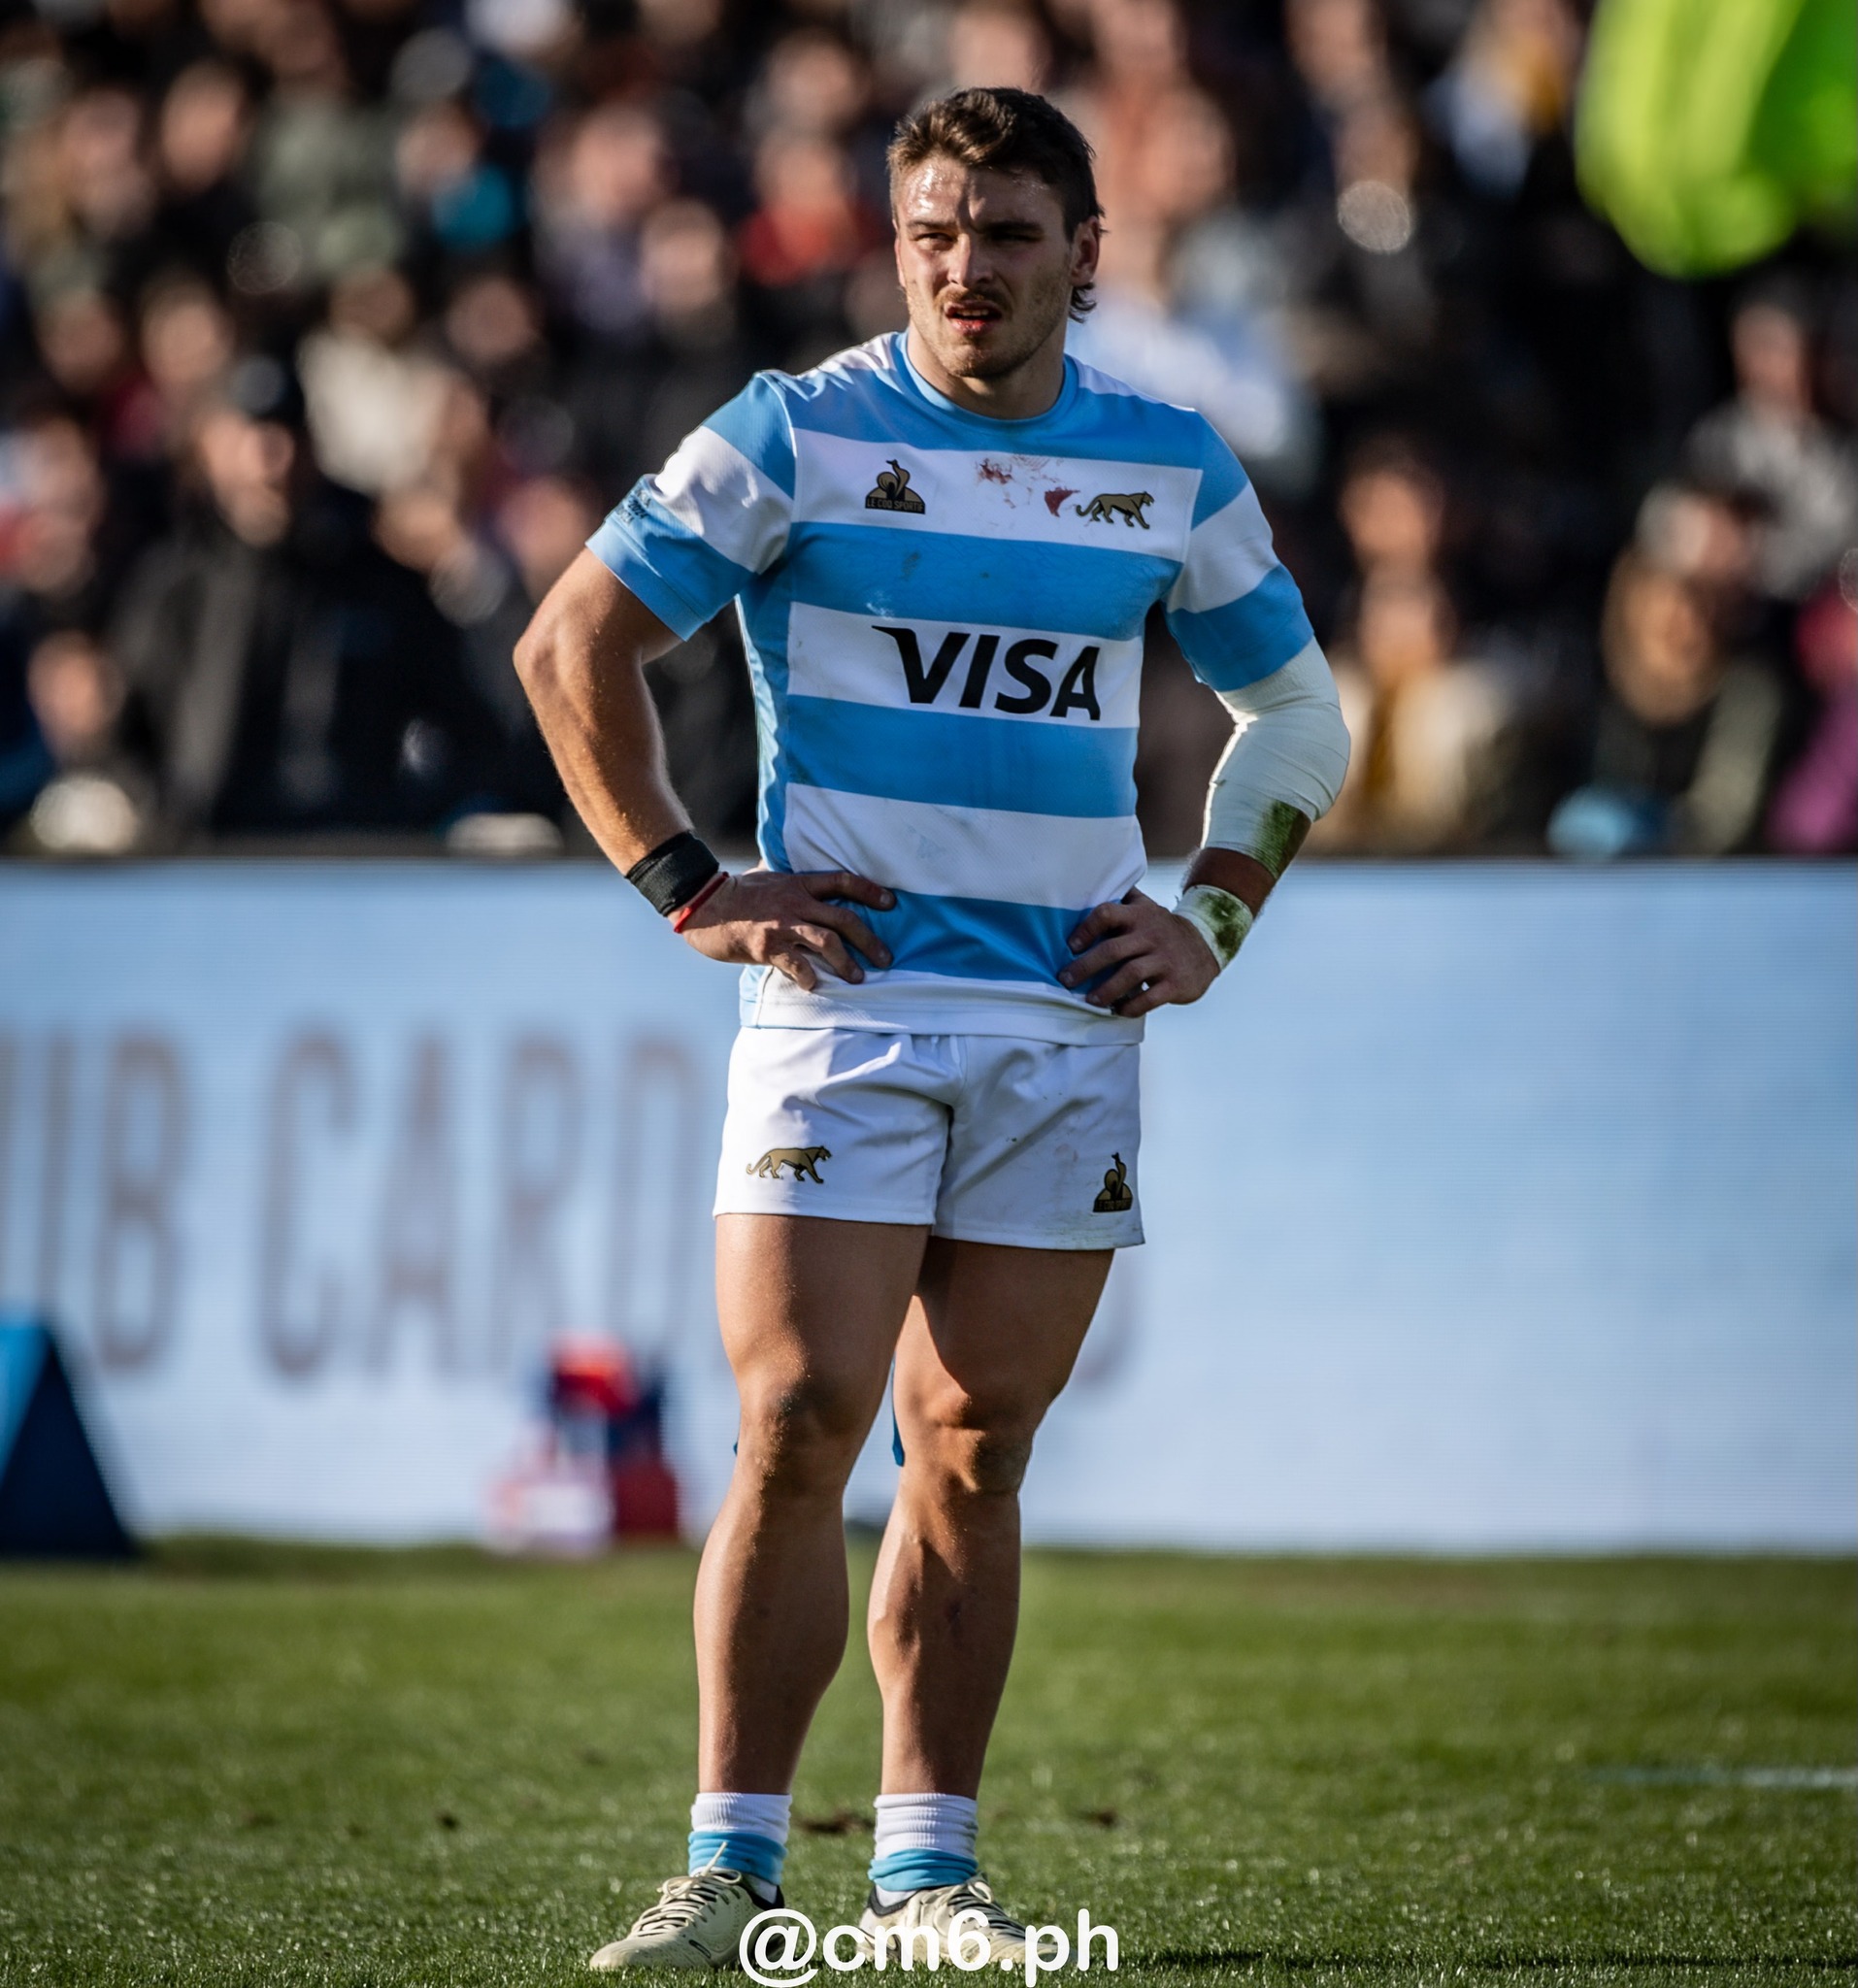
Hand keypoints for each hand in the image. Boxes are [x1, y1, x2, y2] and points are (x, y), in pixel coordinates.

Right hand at [677, 869, 894, 989]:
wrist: (702, 904)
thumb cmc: (735, 892)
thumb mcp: (765, 875)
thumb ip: (785, 876)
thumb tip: (786, 866)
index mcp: (799, 883)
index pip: (842, 881)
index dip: (869, 890)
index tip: (890, 903)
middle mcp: (795, 902)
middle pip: (844, 918)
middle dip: (869, 939)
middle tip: (885, 958)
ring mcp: (782, 924)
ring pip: (826, 941)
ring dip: (846, 962)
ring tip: (858, 978)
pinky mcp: (766, 946)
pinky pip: (796, 964)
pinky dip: (809, 976)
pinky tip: (815, 985)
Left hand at [1059, 890, 1218, 1016]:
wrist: (1207, 947)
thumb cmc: (1163, 930)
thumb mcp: (1146, 908)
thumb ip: (1121, 901)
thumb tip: (1083, 892)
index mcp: (1139, 915)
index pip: (1107, 914)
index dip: (1086, 929)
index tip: (1071, 946)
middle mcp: (1151, 935)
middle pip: (1113, 949)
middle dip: (1085, 967)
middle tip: (1066, 980)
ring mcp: (1164, 960)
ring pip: (1130, 975)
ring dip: (1106, 990)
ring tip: (1090, 1001)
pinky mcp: (1175, 983)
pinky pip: (1150, 998)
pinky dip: (1131, 1007)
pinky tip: (1118, 1010)